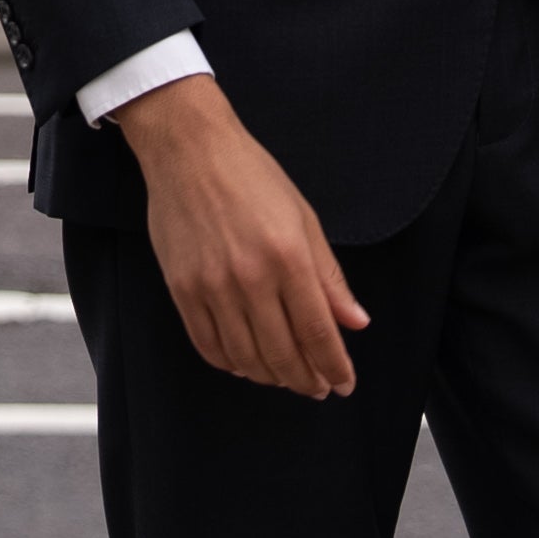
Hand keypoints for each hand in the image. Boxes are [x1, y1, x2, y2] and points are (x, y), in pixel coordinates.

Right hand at [112, 74, 368, 398]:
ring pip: (246, 357)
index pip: (318, 332)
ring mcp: (212, 286)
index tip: (343, 383)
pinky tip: (246, 363)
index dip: (334, 366)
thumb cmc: (250, 175)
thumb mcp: (304, 218)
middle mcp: (250, 277)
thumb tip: (355, 321)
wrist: (189, 149)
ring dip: (270, 377)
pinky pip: (208, 345)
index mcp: (289, 256)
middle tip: (318, 387)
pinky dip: (231, 363)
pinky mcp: (182, 289)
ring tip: (286, 377)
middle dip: (306, 380)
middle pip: (283, 354)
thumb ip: (329, 276)